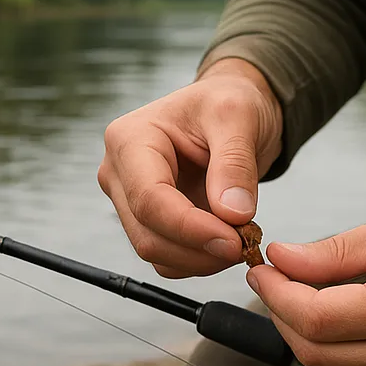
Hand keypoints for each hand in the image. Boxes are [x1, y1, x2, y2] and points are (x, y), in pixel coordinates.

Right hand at [97, 58, 282, 277]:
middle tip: (246, 245)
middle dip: (199, 249)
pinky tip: (226, 241)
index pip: (149, 200)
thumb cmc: (227, 104)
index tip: (235, 241)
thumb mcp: (239, 116)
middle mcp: (119, 174)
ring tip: (241, 240)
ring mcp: (129, 201)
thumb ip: (234, 164)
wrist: (229, 115)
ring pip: (155, 252)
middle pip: (147, 234)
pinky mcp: (146, 222)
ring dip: (201, 260)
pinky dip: (199, 260)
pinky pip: (166, 258)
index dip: (190, 229)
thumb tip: (232, 214)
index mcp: (129, 140)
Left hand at [246, 199, 365, 365]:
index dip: (276, 295)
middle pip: (314, 355)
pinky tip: (342, 327)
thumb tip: (283, 259)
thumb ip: (338, 251)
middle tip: (279, 284)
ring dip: (306, 341)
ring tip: (307, 301)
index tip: (264, 270)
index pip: (314, 319)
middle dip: (283, 318)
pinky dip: (337, 360)